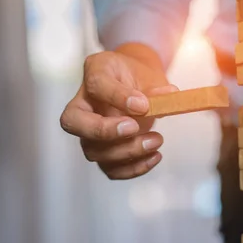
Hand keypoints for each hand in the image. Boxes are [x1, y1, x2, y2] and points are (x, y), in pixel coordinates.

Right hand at [60, 43, 176, 179]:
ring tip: (156, 141)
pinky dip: (132, 168)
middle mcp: (82, 104)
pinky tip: (154, 156)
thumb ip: (157, 89)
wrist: (137, 88)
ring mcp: (88, 132)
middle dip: (103, 130)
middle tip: (133, 127)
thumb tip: (170, 96)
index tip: (143, 105)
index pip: (96, 85)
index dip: (117, 96)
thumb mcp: (148, 75)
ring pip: (93, 150)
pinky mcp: (101, 152)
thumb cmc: (138, 79)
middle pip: (73, 122)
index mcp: (94, 73)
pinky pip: (109, 168)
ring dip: (126, 151)